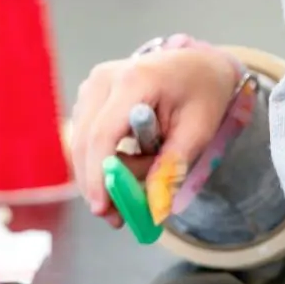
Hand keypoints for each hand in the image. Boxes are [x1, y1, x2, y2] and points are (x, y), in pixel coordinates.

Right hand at [70, 45, 241, 227]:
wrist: (199, 65)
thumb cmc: (203, 94)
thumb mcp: (198, 132)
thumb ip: (171, 168)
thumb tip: (151, 207)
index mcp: (134, 80)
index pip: (103, 135)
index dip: (98, 176)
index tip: (103, 209)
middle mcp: (104, 78)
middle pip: (84, 141)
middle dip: (97, 183)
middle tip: (117, 218)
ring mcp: (93, 84)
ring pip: (82, 142)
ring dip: (103, 172)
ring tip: (140, 181)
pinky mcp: (90, 94)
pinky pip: (86, 136)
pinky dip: (103, 159)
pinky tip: (130, 164)